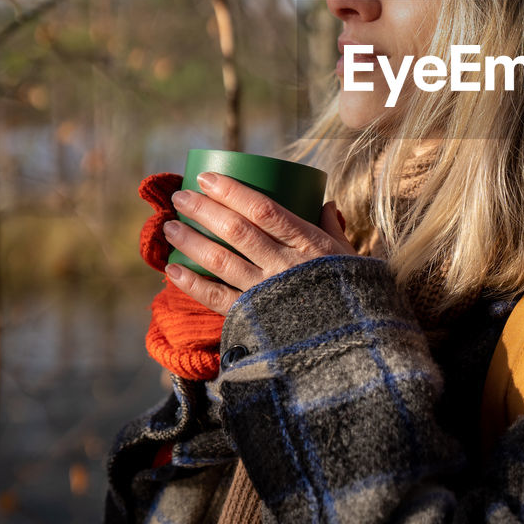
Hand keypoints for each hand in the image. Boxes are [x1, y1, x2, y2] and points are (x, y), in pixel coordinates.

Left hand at [162, 171, 354, 315]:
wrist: (353, 346)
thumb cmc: (353, 295)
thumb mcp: (349, 256)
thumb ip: (333, 228)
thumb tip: (326, 202)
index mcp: (308, 244)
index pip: (264, 209)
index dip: (232, 191)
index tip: (206, 177)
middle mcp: (283, 265)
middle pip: (236, 230)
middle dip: (204, 210)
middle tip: (180, 197)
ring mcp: (266, 292)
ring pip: (221, 260)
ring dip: (191, 241)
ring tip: (170, 227)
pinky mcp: (253, 319)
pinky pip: (216, 298)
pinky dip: (192, 284)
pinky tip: (171, 270)